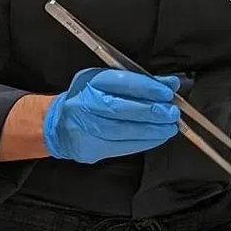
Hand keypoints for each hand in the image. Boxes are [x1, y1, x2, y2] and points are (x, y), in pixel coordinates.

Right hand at [43, 68, 179, 163]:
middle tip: (172, 114)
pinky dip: (143, 142)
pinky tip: (156, 138)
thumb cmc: (89, 99)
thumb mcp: (110, 83)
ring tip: (169, 128)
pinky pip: (122, 147)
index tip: (168, 92)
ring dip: (152, 131)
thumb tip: (172, 83)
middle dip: (152, 112)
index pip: (122, 82)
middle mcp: (85, 104)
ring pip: (124, 131)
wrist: (58, 125)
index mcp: (91, 81)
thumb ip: (141, 82)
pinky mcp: (90, 148)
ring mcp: (85, 128)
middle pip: (122, 109)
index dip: (147, 87)